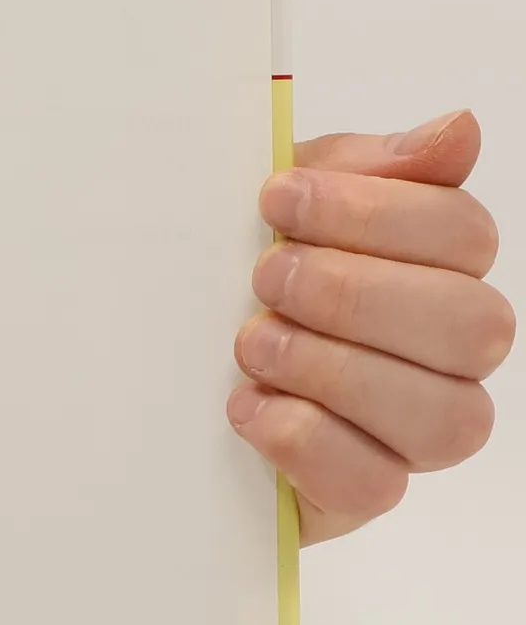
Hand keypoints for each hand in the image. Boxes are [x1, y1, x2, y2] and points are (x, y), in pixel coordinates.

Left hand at [229, 109, 513, 542]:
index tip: (277, 199)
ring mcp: (409, 432)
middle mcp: (444, 355)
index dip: (375, 213)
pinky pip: (376, 485)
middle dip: (357, 293)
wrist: (150, 379)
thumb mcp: (280, 211)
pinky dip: (304, 439)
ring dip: (335, 369)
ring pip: (445, 417)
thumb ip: (362, 169)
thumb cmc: (232, 282)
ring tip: (252, 343)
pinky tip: (246, 407)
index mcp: (436, 270)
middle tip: (267, 276)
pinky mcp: (357, 493)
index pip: (464, 236)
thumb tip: (457, 131)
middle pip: (473, 327)